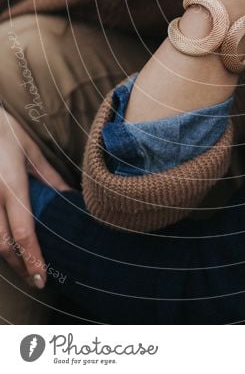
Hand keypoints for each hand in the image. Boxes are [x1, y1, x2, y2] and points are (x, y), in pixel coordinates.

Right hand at [0, 108, 69, 287]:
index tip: (42, 278)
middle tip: (38, 280)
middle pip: (4, 246)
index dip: (33, 258)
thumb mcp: (32, 152)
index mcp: (11, 186)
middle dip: (21, 267)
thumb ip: (50, 179)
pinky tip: (10, 249)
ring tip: (26, 268)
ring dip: (8, 259)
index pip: (23, 232)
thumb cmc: (6, 133)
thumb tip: (69, 199)